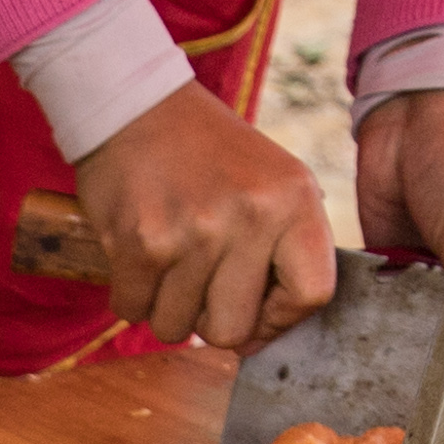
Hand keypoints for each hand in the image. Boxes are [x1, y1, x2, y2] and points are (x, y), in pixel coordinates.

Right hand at [75, 85, 334, 352]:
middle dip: (209, 321)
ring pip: (176, 327)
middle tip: (199, 283)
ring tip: (167, 260)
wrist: (136, 106)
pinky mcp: (141, 242)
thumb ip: (284, 249)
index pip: (311, 295)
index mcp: (294, 200)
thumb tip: (265, 336)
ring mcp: (194, 232)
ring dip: (166, 306)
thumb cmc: (207, 153)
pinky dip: (131, 295)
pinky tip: (138, 257)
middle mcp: (250, 216)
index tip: (257, 312)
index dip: (280, 319)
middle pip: (233, 330)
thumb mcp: (273, 182)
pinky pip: (134, 310)